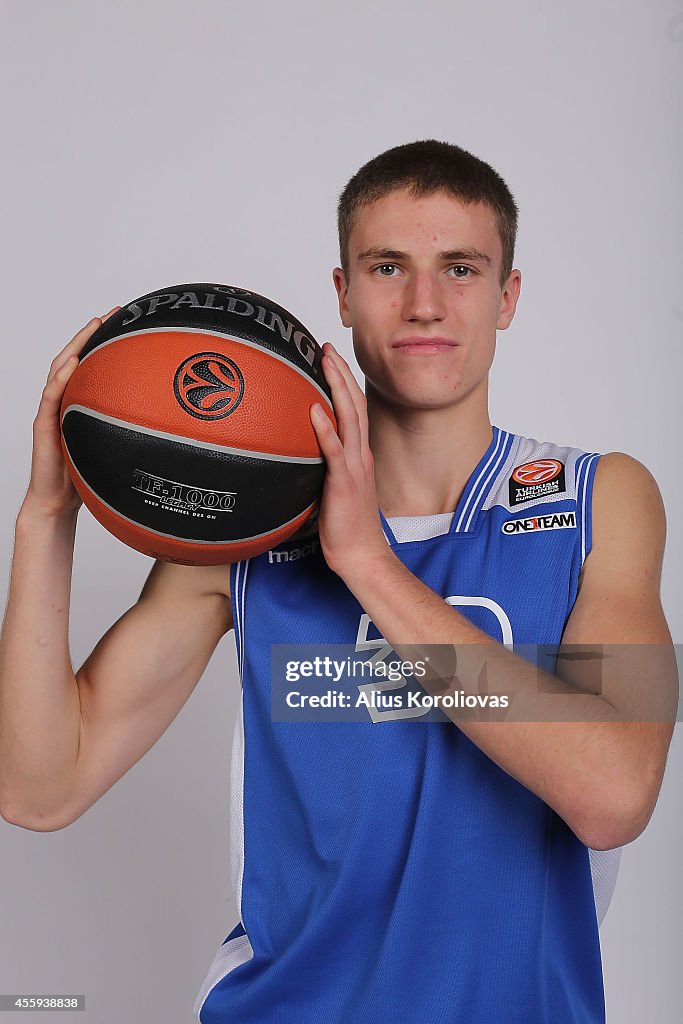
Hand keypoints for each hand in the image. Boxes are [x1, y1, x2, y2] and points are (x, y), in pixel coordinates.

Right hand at [23, 307, 120, 519]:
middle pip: (76, 356)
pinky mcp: (43, 424)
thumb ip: (136, 434)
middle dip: (93, 332)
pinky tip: (72, 364)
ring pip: (60, 368)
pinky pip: (50, 396)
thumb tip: (177, 429)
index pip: (93, 364)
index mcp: (82, 402)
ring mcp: (52, 410)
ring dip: (76, 344)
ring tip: (92, 326)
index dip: (108, 341)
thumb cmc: (88, 477)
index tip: (130, 320)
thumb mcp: (119, 450)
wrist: (57, 502)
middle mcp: (66, 400)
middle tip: (114, 312)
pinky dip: (60, 377)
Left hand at [309, 342, 387, 577]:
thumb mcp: (333, 491)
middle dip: (341, 373)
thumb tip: (298, 459)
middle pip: (354, 405)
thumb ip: (322, 470)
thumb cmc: (346, 529)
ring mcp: (354, 468)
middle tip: (325, 347)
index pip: (354, 411)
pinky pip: (335, 452)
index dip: (344, 383)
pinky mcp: (344, 484)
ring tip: (324, 362)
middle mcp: (360, 455)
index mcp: (358, 456)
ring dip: (336, 388)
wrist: (362, 555)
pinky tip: (313, 410)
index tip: (330, 359)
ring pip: (349, 419)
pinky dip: (325, 429)